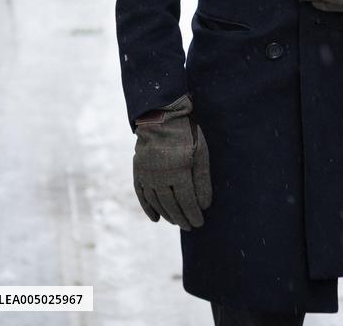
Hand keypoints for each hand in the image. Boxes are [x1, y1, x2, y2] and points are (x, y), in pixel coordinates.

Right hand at [133, 94, 211, 230]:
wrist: (160, 116)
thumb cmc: (186, 133)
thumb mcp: (200, 152)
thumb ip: (202, 179)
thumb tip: (205, 205)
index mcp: (178, 171)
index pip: (187, 201)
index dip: (193, 214)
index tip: (199, 223)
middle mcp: (160, 176)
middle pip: (171, 205)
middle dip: (182, 218)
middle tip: (190, 227)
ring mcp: (146, 175)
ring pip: (157, 203)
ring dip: (167, 215)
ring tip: (176, 222)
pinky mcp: (138, 171)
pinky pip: (142, 195)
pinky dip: (148, 209)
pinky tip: (155, 219)